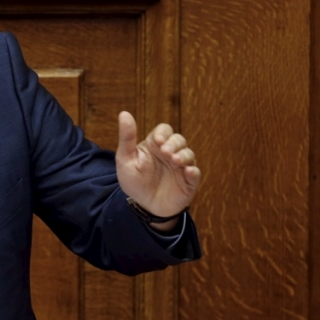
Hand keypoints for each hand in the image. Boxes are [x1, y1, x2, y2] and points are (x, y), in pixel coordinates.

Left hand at [116, 112, 200, 226]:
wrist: (143, 206)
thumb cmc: (134, 181)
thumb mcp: (125, 159)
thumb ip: (127, 138)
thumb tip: (124, 113)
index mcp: (155, 146)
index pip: (164, 131)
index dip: (163, 133)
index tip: (157, 141)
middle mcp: (170, 153)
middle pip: (178, 139)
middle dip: (174, 143)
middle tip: (165, 152)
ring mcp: (180, 167)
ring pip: (189, 154)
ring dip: (183, 155)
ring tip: (175, 161)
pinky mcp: (188, 181)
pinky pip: (195, 173)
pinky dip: (193, 171)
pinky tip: (187, 171)